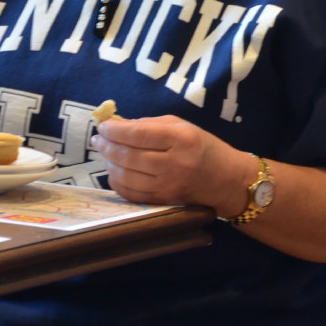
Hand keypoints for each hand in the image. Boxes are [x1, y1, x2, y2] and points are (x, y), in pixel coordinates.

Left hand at [91, 115, 253, 216]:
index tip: (102, 126)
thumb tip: (119, 125)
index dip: (115, 130)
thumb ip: (151, 124)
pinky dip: (118, 182)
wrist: (228, 180)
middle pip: (129, 156)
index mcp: (181, 138)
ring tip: (106, 154)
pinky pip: (132, 194)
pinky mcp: (164, 201)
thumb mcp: (183, 126)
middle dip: (107, 146)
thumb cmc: (204, 147)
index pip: (138, 134)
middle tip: (98, 140)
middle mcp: (174, 163)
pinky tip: (115, 172)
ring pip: (127, 176)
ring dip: (110, 164)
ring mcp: (169, 185)